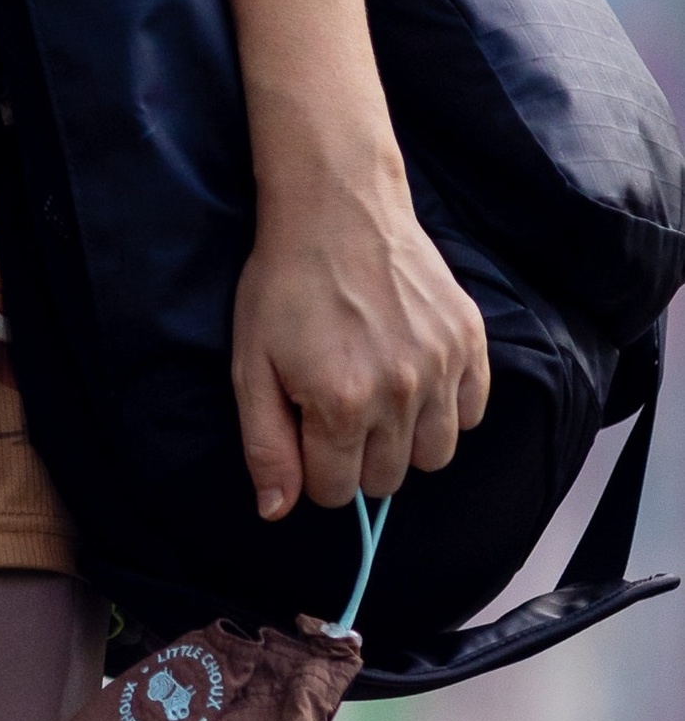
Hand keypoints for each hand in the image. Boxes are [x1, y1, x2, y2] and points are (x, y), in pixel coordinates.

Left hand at [232, 163, 489, 522]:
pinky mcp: (470, 342)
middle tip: (337, 410)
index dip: (314, 470)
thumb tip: (277, 511)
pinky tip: (413, 378)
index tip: (306, 433)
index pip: (336, 492)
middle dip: (356, 459)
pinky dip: (444, 410)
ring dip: (403, 442)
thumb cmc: (285, 285)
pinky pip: (469, 415)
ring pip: (434, 457)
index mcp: (341, 403)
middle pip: (386, 480)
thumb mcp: (251, 365)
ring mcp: (442, 367)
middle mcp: (400, 392)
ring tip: (377, 398)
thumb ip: (265, 445)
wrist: (337, 209)